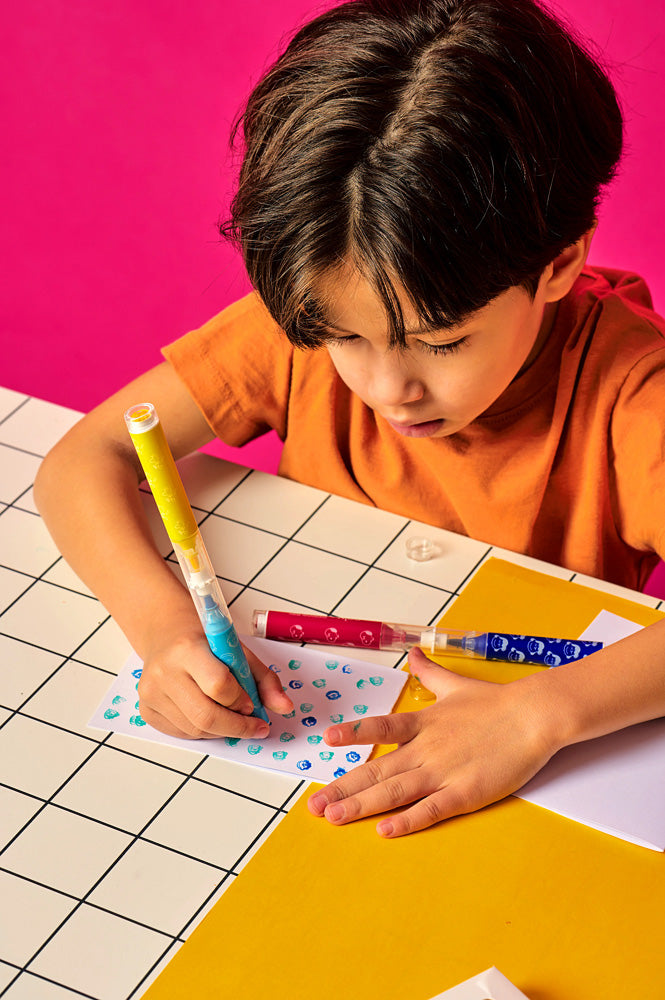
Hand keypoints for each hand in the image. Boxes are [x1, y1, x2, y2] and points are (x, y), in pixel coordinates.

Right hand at [137, 627, 293, 738]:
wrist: (167, 636)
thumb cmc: (205, 643)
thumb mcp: (238, 651)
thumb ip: (265, 680)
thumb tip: (285, 707)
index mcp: (188, 649)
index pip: (219, 685)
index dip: (241, 700)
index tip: (252, 703)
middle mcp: (164, 671)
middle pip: (206, 716)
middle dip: (237, 726)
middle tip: (254, 725)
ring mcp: (151, 693)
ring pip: (196, 730)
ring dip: (222, 730)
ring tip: (232, 715)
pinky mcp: (147, 710)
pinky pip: (182, 734)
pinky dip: (204, 732)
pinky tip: (210, 715)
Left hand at [308, 646, 558, 836]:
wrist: (534, 715)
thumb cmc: (497, 703)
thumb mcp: (455, 685)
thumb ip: (430, 673)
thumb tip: (413, 654)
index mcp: (423, 723)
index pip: (380, 728)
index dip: (352, 733)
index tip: (326, 740)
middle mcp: (426, 748)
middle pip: (377, 770)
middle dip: (343, 789)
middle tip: (314, 806)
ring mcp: (444, 771)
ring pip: (394, 791)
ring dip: (361, 806)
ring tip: (334, 817)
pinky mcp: (465, 792)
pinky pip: (430, 809)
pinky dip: (406, 820)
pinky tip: (384, 830)